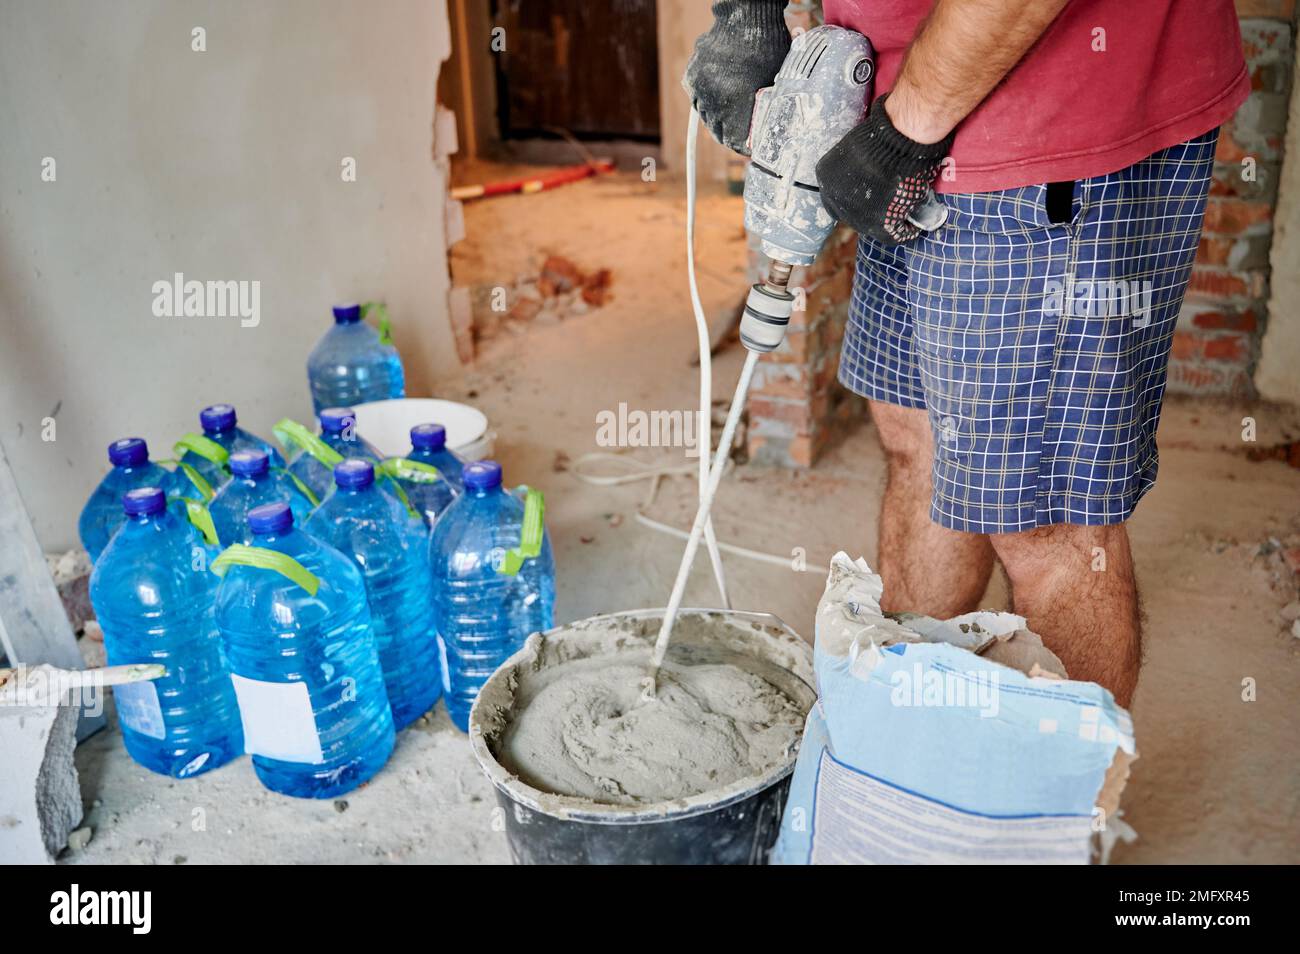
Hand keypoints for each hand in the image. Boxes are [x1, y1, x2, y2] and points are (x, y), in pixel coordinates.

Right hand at [682, 0, 790, 154]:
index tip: (749, 148)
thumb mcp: (776, 82)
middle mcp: (714, 100)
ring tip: (729, 116)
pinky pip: (697, 97)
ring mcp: (699, 88)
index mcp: (735, 106)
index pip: (735, 141)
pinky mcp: (691, 77)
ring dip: (717, 118)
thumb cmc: (768, 48)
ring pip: (706, 116)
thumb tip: (767, 131)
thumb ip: (768, 110)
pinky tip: (719, 94)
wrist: (746, 17)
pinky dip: (707, 99)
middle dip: (730, 135)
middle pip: (718, 132)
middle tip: (740, 135)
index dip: (744, 148)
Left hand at [815, 95, 953, 244]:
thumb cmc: (882, 135)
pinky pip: (893, 235)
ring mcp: (855, 214)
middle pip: (850, 214)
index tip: (864, 195)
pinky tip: (912, 228)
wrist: (899, 138)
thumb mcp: (854, 150)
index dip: (851, 197)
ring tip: (901, 217)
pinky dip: (905, 231)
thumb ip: (853, 168)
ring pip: (871, 226)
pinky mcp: (879, 225)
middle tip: (885, 205)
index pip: (834, 197)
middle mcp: (835, 199)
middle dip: (867, 211)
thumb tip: (862, 178)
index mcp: (825, 178)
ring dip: (885, 221)